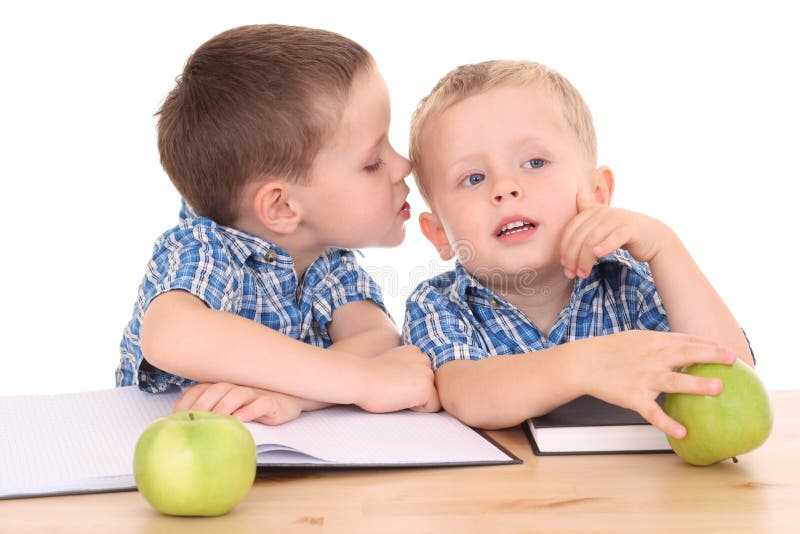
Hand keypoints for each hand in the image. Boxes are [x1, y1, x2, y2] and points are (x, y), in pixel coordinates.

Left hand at [174, 382, 309, 424]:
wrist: (289, 402)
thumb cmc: (254, 409)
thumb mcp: (231, 412)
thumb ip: (210, 416)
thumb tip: (184, 432)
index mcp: (222, 388)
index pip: (199, 389)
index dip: (186, 402)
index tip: (173, 418)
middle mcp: (236, 387)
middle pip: (216, 390)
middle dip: (202, 404)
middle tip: (192, 420)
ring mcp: (255, 393)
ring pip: (237, 394)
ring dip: (224, 406)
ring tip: (216, 419)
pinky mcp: (272, 402)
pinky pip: (261, 403)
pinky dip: (251, 410)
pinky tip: (242, 418)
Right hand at [356, 345, 440, 413]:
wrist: (358, 378)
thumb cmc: (368, 378)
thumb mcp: (392, 367)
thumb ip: (407, 370)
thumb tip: (415, 384)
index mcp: (415, 351)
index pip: (424, 378)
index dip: (408, 387)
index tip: (390, 381)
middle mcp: (424, 358)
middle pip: (430, 387)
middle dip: (415, 393)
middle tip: (392, 388)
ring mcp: (427, 372)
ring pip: (433, 397)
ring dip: (416, 400)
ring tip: (395, 392)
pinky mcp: (426, 386)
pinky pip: (433, 407)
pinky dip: (417, 409)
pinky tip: (400, 398)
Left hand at [560, 191, 672, 278]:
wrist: (653, 237)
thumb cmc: (621, 234)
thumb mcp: (601, 226)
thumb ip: (585, 220)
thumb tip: (568, 207)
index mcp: (592, 210)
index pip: (570, 230)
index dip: (564, 249)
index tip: (564, 265)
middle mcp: (603, 212)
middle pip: (579, 237)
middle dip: (572, 258)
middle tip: (571, 274)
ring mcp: (617, 219)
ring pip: (592, 240)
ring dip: (584, 260)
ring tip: (583, 274)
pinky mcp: (630, 229)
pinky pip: (614, 238)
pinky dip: (604, 246)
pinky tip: (598, 255)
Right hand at [580, 330, 737, 438]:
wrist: (583, 363)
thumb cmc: (611, 351)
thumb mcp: (636, 339)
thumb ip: (660, 344)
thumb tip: (686, 348)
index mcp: (652, 342)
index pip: (686, 340)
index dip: (709, 344)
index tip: (728, 349)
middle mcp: (650, 358)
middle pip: (685, 354)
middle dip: (711, 355)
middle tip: (733, 359)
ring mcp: (643, 378)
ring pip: (673, 381)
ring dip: (696, 384)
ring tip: (718, 387)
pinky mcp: (633, 397)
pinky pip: (652, 412)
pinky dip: (667, 422)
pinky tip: (682, 432)